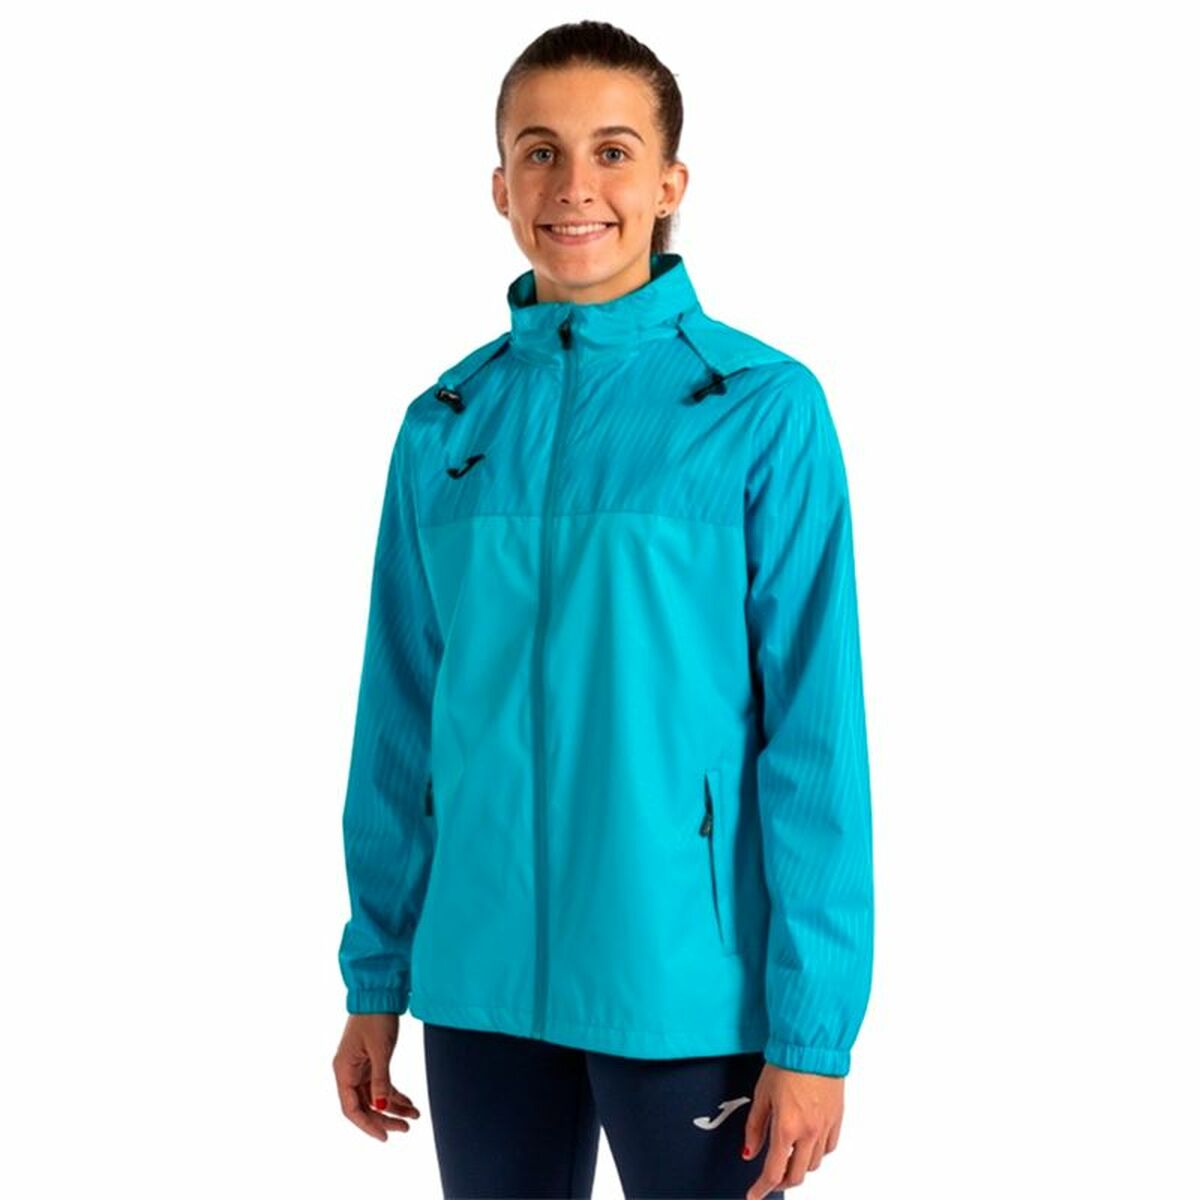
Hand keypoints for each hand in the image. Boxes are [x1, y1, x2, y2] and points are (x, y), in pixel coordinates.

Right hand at [332, 1013, 421, 1141]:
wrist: (379, 993)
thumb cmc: (375, 1018)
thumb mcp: (380, 1050)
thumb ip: (381, 1080)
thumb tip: (382, 1106)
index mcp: (344, 1070)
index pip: (351, 1108)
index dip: (368, 1125)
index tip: (385, 1136)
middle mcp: (348, 1071)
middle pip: (364, 1105)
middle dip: (385, 1118)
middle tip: (406, 1128)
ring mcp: (360, 1066)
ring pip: (374, 1095)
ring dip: (393, 1107)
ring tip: (414, 1116)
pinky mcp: (371, 1060)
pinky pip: (381, 1084)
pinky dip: (394, 1093)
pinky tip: (409, 1102)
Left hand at [742, 1064, 842, 1197]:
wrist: (812, 1046)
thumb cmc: (785, 1064)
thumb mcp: (761, 1095)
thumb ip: (755, 1128)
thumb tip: (750, 1152)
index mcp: (787, 1128)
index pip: (773, 1171)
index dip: (762, 1188)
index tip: (754, 1195)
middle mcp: (809, 1133)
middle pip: (797, 1175)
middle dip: (782, 1182)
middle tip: (770, 1179)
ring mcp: (825, 1127)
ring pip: (813, 1164)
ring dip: (799, 1167)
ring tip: (787, 1158)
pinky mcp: (837, 1119)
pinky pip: (828, 1149)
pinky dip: (816, 1154)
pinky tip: (807, 1145)